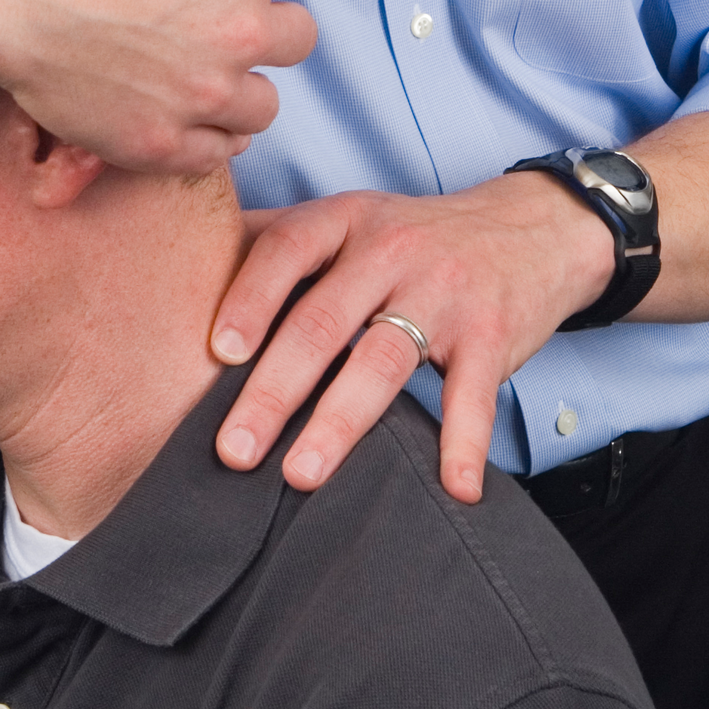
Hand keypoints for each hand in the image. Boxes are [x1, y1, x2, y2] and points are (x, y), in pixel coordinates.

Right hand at [0, 0, 317, 175]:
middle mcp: (241, 29)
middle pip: (296, 38)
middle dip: (265, 29)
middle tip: (220, 24)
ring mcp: (204, 92)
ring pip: (263, 106)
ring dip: (241, 91)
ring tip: (206, 78)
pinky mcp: (164, 141)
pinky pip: (217, 154)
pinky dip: (206, 141)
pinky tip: (185, 120)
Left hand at [209, 174, 615, 500]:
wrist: (532, 229)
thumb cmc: (414, 237)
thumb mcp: (349, 220)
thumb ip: (276, 241)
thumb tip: (176, 267)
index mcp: (345, 220)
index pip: (286, 250)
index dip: (249, 298)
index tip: (215, 352)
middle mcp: (392, 249)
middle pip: (324, 320)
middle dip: (274, 389)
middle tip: (233, 450)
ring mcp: (444, 292)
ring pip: (384, 360)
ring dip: (340, 423)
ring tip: (302, 475)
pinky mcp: (494, 334)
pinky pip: (474, 394)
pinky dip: (464, 444)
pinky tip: (452, 488)